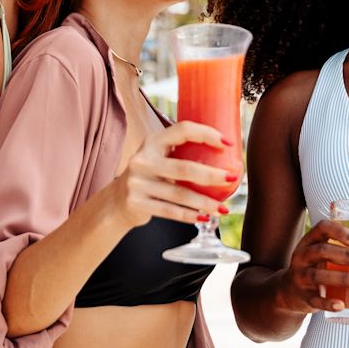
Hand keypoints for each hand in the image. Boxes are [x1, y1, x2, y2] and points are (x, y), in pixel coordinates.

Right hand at [108, 121, 237, 227]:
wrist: (116, 201)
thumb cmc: (149, 176)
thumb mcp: (158, 157)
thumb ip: (181, 154)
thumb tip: (226, 157)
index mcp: (152, 141)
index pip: (183, 130)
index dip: (207, 134)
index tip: (228, 144)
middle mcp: (143, 159)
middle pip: (184, 168)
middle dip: (212, 175)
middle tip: (232, 178)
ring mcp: (138, 182)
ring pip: (179, 194)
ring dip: (205, 202)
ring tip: (223, 208)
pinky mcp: (136, 203)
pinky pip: (170, 211)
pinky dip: (190, 216)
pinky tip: (205, 217)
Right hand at [274, 219, 348, 315]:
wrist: (289, 293)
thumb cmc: (319, 269)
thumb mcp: (331, 260)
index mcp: (310, 241)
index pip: (322, 228)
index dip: (340, 232)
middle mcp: (302, 256)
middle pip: (322, 251)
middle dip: (348, 256)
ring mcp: (300, 276)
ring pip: (318, 275)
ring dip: (343, 277)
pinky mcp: (302, 297)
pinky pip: (315, 300)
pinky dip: (328, 303)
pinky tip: (342, 305)